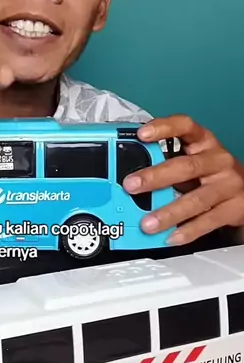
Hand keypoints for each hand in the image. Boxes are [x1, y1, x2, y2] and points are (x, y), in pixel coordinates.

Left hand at [122, 115, 243, 244]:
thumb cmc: (210, 173)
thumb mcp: (192, 159)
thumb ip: (167, 162)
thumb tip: (129, 176)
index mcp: (204, 142)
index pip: (185, 126)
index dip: (163, 128)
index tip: (141, 134)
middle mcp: (218, 160)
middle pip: (186, 166)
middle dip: (155, 177)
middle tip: (131, 186)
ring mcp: (228, 184)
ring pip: (197, 199)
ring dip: (169, 213)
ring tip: (148, 223)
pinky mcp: (234, 208)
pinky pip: (209, 221)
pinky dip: (188, 231)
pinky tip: (171, 237)